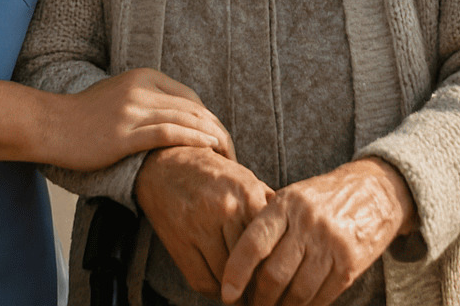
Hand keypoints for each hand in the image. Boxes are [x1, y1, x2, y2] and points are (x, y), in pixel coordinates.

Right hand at [44, 69, 234, 171]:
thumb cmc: (84, 116)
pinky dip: (192, 140)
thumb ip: (147, 99)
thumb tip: (176, 116)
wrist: (52, 125)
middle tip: (232, 152)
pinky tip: (208, 149)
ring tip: (227, 155)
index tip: (220, 138)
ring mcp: (133, 110)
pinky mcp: (125, 133)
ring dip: (212, 138)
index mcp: (144, 77)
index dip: (210, 118)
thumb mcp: (120, 94)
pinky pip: (167, 134)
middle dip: (218, 130)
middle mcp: (142, 88)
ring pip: (185, 119)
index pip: (190, 97)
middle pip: (193, 108)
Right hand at [135, 145, 273, 298]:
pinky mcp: (179, 242)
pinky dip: (216, 291)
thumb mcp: (246, 180)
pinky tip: (224, 288)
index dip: (277, 265)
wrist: (165, 166)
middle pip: (251, 262)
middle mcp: (224, 209)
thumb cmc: (213, 177)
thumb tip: (294, 239)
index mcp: (247, 193)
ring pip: (227, 276)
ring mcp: (199, 226)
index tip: (282, 278)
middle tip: (267, 294)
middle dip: (259, 283)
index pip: (271, 242)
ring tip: (247, 294)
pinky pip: (202, 280)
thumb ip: (269, 206)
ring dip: (238, 291)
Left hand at [220, 158, 414, 305]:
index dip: (236, 273)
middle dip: (259, 299)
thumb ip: (268, 225)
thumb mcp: (293, 199)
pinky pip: (322, 296)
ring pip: (297, 292)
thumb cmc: (323, 199)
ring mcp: (331, 244)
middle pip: (273, 275)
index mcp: (286, 205)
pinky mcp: (350, 263)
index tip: (228, 294)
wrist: (375, 190)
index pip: (254, 244)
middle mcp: (308, 223)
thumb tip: (239, 268)